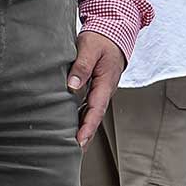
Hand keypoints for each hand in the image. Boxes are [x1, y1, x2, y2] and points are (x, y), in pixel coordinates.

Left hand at [68, 30, 125, 147]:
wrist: (114, 33)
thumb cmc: (102, 39)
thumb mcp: (90, 47)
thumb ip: (81, 66)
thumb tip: (72, 85)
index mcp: (105, 83)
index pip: (96, 109)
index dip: (87, 126)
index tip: (79, 140)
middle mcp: (105, 91)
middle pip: (95, 118)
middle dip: (86, 136)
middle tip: (75, 152)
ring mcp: (101, 91)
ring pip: (92, 114)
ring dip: (84, 129)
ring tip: (73, 145)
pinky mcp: (96, 89)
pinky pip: (88, 107)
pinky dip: (82, 118)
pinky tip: (73, 125)